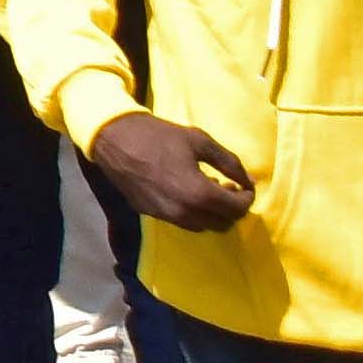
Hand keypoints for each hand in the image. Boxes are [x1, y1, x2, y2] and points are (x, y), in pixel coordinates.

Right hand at [87, 112, 258, 232]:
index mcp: (200, 194)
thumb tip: (248, 180)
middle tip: (229, 189)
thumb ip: (229, 162)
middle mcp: (186, 213)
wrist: (114, 138)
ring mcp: (167, 217)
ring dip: (213, 213)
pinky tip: (186, 192)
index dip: (247, 198)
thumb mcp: (199, 140)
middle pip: (223, 224)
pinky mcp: (152, 215)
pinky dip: (193, 212)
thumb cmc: (159, 136)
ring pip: (204, 226)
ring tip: (208, 191)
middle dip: (232, 209)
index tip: (245, 185)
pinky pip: (183, 221)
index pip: (237, 209)